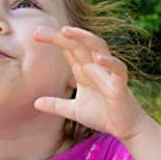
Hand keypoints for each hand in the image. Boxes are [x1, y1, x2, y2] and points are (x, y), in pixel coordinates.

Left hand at [32, 26, 147, 141]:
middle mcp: (95, 67)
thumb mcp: (74, 111)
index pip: (68, 49)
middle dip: (60, 36)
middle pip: (78, 44)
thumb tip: (35, 103)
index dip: (54, 39)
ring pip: (99, 47)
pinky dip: (111, 63)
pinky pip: (118, 69)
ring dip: (84, 38)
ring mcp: (108, 73)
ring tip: (66, 31)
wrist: (125, 128)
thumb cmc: (103, 115)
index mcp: (84, 70)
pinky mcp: (120, 85)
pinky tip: (99, 59)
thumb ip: (56, 105)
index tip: (35, 33)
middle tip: (39, 31)